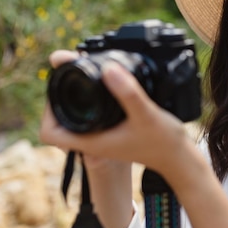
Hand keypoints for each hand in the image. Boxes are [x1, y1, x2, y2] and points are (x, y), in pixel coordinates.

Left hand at [39, 50, 189, 173]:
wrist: (180, 158)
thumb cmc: (163, 142)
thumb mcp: (146, 114)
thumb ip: (128, 92)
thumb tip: (107, 68)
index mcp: (92, 142)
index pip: (49, 133)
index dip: (47, 110)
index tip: (60, 87)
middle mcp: (93, 141)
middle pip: (59, 120)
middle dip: (60, 94)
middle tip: (70, 72)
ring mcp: (102, 138)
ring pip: (75, 117)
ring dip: (75, 95)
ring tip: (83, 73)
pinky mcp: (113, 132)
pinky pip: (92, 115)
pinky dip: (91, 99)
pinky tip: (105, 84)